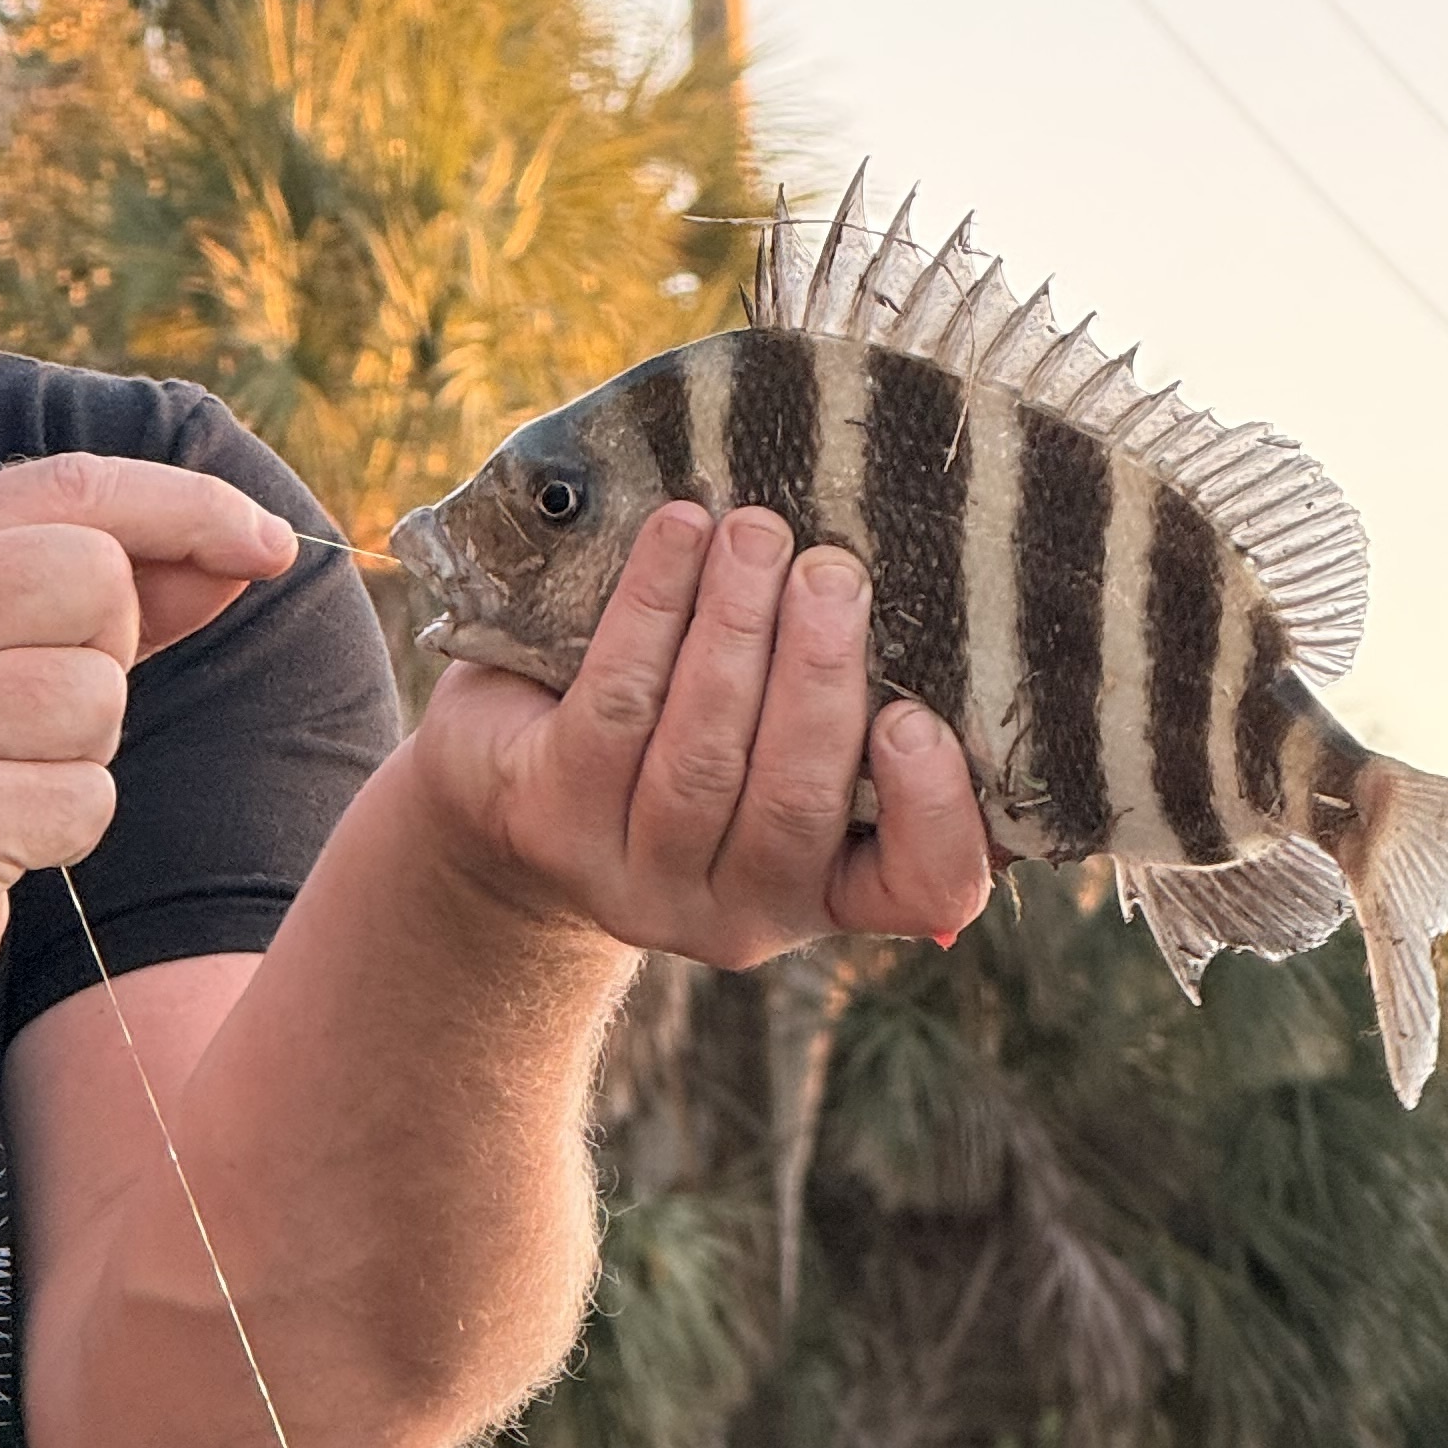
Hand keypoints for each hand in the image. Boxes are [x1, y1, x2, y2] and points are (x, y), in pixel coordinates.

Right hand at [0, 452, 295, 1039]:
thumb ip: (113, 601)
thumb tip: (250, 546)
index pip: (71, 488)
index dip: (189, 507)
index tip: (272, 545)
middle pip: (95, 578)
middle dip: (110, 655)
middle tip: (38, 723)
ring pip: (95, 695)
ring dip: (83, 757)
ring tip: (3, 785)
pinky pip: (81, 801)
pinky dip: (62, 831)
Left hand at [409, 504, 993, 966]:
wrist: (511, 783)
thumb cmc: (685, 733)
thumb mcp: (782, 730)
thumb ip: (848, 690)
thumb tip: (896, 570)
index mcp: (832, 889)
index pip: (926, 887)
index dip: (935, 811)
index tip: (917, 718)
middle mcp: (742, 913)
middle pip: (794, 802)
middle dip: (817, 674)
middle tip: (831, 571)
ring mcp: (640, 884)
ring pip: (701, 757)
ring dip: (733, 629)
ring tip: (754, 534)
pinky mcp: (553, 828)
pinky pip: (615, 708)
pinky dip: (651, 610)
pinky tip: (678, 534)